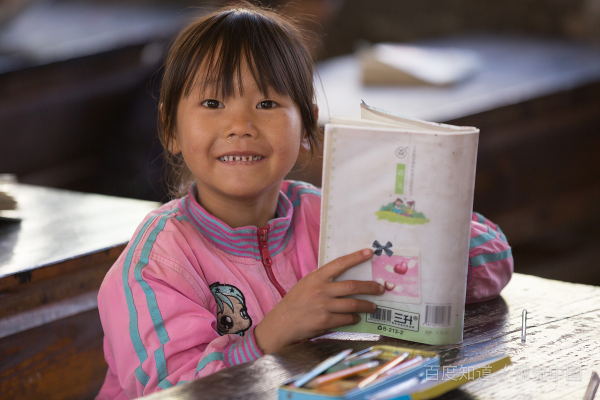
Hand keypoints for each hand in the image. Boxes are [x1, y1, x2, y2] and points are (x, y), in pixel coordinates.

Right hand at [254, 249, 383, 353]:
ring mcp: (324, 306)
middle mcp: (321, 290)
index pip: (339, 264)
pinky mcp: (325, 321)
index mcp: (316, 277)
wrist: (281, 323)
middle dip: (370, 287)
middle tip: (381, 288)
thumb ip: (322, 280)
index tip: (369, 253)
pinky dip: (354, 318)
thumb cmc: (294, 302)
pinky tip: (357, 317)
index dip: (355, 258)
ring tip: (373, 306)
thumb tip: (343, 279)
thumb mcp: (305, 284)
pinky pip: (346, 319)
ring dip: (366, 305)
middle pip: (353, 286)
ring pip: (353, 304)